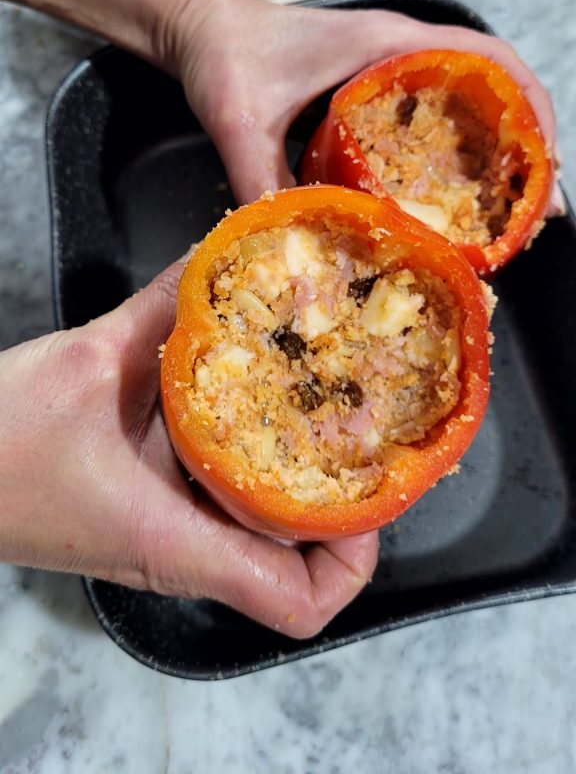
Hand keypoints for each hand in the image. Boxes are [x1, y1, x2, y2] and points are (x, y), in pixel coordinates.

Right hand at [0, 261, 377, 637]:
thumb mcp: (90, 362)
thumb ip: (164, 308)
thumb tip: (221, 259)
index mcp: (174, 540)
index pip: (298, 601)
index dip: (352, 555)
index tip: (365, 488)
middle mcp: (181, 552)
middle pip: (298, 569)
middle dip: (340, 506)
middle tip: (357, 428)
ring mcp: (165, 539)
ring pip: (263, 535)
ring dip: (298, 481)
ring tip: (323, 406)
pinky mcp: (148, 515)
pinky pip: (221, 501)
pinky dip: (248, 460)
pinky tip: (249, 400)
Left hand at [177, 0, 559, 205]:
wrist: (201, 29)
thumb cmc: (225, 54)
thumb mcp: (242, 122)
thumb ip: (262, 183)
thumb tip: (293, 250)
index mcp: (386, 43)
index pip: (486, 57)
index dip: (529, 102)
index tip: (544, 157)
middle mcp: (398, 52)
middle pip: (491, 87)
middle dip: (524, 143)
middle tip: (531, 209)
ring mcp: (387, 71)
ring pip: (465, 106)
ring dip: (494, 152)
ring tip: (505, 213)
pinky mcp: (370, 93)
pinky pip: (430, 120)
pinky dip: (453, 156)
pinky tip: (448, 202)